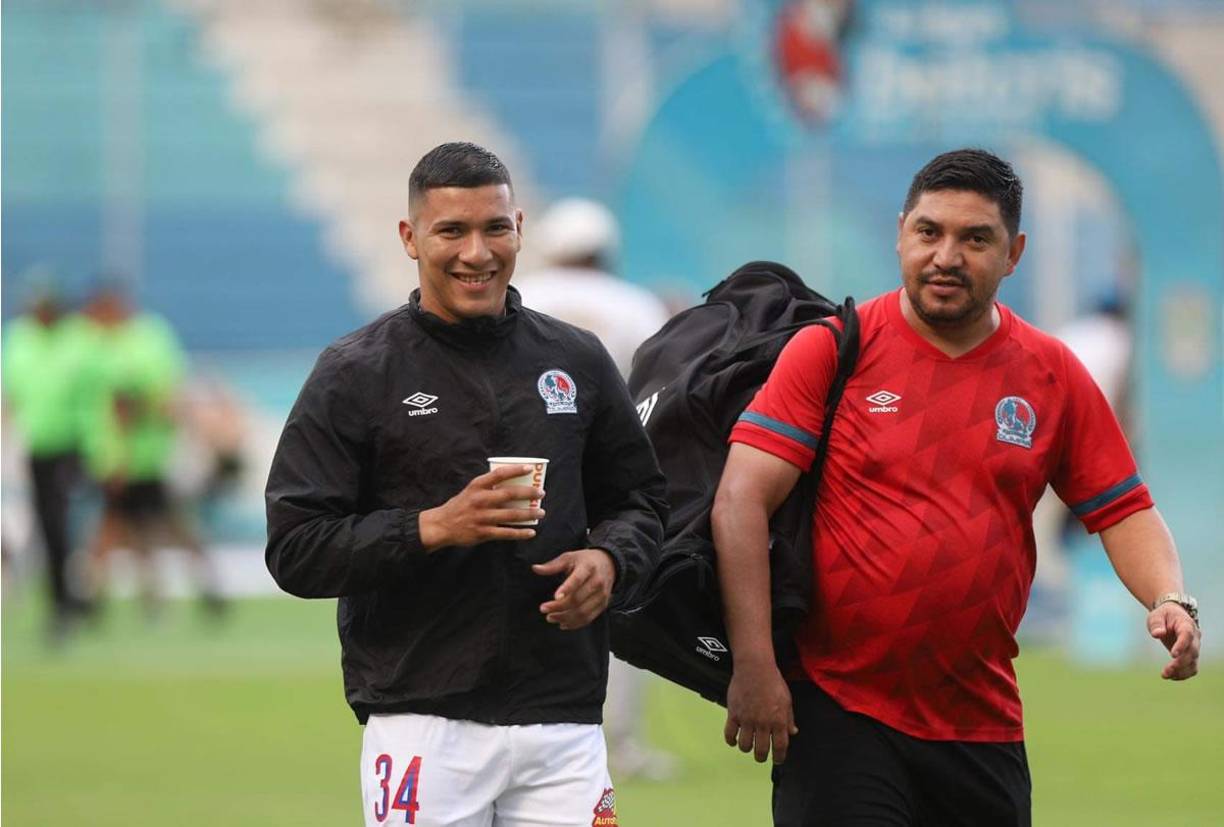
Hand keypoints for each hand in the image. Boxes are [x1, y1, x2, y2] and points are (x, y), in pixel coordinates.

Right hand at [418, 465, 543, 550]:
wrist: (441, 525)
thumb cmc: (460, 506)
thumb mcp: (471, 490)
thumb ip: (488, 487)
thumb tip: (514, 485)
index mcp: (477, 486)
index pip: (499, 474)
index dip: (515, 470)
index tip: (529, 468)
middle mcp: (480, 500)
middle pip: (509, 494)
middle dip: (528, 493)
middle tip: (541, 493)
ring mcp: (482, 517)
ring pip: (511, 515)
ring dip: (529, 514)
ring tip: (541, 512)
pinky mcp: (483, 533)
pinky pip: (506, 533)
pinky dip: (520, 533)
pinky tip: (531, 532)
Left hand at [532, 549, 615, 629]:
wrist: (609, 564)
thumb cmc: (585, 561)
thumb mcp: (570, 557)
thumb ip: (553, 565)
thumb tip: (535, 568)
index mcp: (588, 567)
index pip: (577, 580)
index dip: (566, 588)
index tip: (555, 596)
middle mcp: (597, 582)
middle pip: (577, 599)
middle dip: (558, 607)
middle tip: (543, 609)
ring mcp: (601, 595)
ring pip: (582, 612)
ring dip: (564, 618)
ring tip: (550, 618)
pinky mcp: (603, 605)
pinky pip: (588, 619)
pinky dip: (574, 624)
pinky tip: (562, 623)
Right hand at [724, 660, 796, 763]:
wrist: (754, 668)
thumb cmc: (772, 681)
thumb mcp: (787, 700)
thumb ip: (789, 718)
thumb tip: (793, 732)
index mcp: (779, 720)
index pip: (780, 747)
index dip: (779, 757)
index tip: (777, 760)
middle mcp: (763, 723)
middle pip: (762, 751)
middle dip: (761, 757)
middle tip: (761, 755)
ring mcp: (747, 719)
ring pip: (745, 746)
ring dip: (747, 749)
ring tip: (748, 745)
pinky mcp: (734, 714)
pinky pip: (730, 734)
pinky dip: (731, 740)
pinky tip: (734, 740)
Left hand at [1147, 603, 1200, 679]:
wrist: (1173, 617)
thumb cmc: (1164, 616)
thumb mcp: (1156, 616)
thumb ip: (1157, 624)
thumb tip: (1158, 634)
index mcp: (1186, 624)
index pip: (1187, 635)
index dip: (1182, 645)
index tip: (1172, 655)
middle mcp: (1194, 637)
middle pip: (1192, 652)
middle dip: (1180, 663)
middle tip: (1165, 671)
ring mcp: (1194, 647)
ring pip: (1193, 662)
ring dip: (1181, 671)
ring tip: (1165, 675)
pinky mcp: (1191, 656)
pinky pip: (1192, 668)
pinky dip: (1183, 674)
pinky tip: (1170, 676)